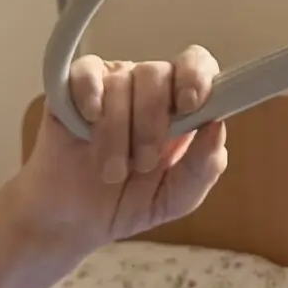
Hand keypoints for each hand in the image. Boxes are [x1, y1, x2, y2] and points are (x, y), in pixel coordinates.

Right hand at [4, 51, 228, 259]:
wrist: (74, 222)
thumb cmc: (129, 202)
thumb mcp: (175, 198)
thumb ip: (203, 168)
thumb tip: (217, 126)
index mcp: (178, 106)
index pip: (196, 65)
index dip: (196, 76)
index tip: (190, 105)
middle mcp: (146, 89)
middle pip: (157, 73)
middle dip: (152, 123)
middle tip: (143, 164)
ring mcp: (109, 85)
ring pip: (121, 82)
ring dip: (118, 133)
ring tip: (112, 172)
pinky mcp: (71, 90)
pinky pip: (84, 72)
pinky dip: (89, 95)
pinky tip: (90, 121)